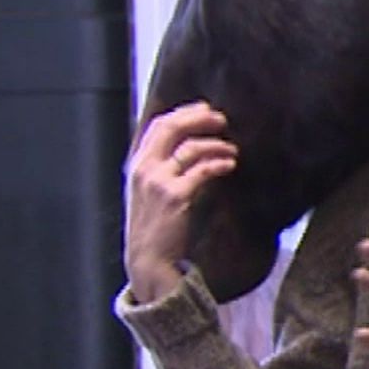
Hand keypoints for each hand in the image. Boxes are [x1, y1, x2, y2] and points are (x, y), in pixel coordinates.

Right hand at [124, 101, 237, 302]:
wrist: (148, 259)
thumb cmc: (154, 226)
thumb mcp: (148, 191)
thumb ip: (161, 167)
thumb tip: (187, 145)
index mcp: (137, 164)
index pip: (158, 124)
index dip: (184, 112)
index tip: (205, 109)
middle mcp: (144, 168)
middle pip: (172, 127)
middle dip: (199, 118)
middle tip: (222, 120)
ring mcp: (158, 181)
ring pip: (191, 147)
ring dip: (216, 144)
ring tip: (232, 150)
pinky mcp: (175, 196)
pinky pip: (202, 169)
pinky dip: (219, 163)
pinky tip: (230, 164)